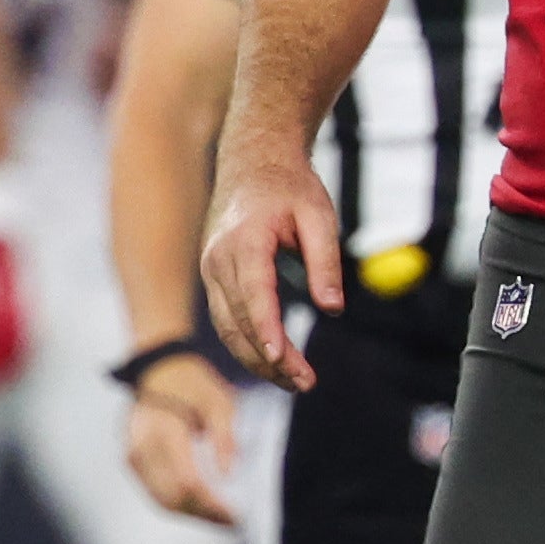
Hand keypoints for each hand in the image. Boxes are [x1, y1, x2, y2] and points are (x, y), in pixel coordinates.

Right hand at [122, 354, 240, 525]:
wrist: (159, 368)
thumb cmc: (193, 384)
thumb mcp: (219, 402)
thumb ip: (225, 437)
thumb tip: (228, 475)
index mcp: (164, 430)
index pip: (187, 482)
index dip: (211, 505)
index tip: (235, 516)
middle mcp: (142, 446)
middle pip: (172, 497)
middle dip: (203, 515)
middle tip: (231, 522)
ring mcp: (132, 455)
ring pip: (161, 500)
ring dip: (191, 514)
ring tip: (218, 517)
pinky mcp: (131, 460)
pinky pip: (153, 491)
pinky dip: (177, 503)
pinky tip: (199, 505)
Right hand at [197, 137, 338, 391]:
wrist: (253, 161)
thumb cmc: (290, 187)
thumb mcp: (319, 215)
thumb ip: (325, 261)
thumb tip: (333, 309)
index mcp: (245, 240)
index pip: (254, 293)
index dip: (266, 329)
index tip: (281, 358)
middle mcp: (218, 258)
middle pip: (239, 320)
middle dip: (269, 358)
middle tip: (305, 383)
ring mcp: (211, 270)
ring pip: (228, 328)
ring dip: (257, 359)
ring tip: (294, 381)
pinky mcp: (213, 278)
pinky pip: (226, 320)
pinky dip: (246, 345)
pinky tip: (273, 362)